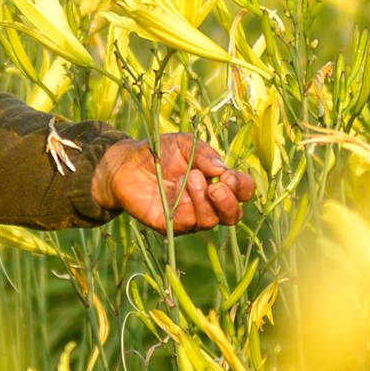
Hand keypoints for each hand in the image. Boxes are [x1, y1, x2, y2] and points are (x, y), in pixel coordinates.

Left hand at [94, 133, 257, 233]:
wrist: (127, 163)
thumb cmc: (160, 151)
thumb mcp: (185, 144)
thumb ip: (205, 154)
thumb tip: (222, 170)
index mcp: (218, 182)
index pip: (243, 192)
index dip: (242, 187)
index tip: (228, 176)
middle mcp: (208, 203)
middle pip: (233, 215)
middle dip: (227, 202)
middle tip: (214, 186)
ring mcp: (190, 217)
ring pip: (210, 221)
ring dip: (202, 199)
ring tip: (187, 178)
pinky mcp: (171, 226)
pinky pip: (187, 222)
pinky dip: (184, 204)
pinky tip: (175, 188)